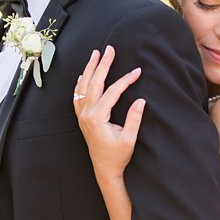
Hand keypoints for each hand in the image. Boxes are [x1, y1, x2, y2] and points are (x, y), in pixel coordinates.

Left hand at [73, 46, 145, 179]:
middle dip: (103, 64)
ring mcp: (82, 116)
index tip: (137, 72)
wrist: (104, 169)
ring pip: (83, 87)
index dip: (125, 80)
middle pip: (94, 83)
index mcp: (97, 118)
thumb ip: (134, 119)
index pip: (112, 92)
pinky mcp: (82, 119)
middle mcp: (86, 114)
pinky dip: (80, 83)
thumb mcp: (129, 139)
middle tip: (109, 49)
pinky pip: (78, 96)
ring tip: (95, 54)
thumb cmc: (117, 156)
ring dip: (90, 69)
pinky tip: (84, 74)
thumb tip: (141, 101)